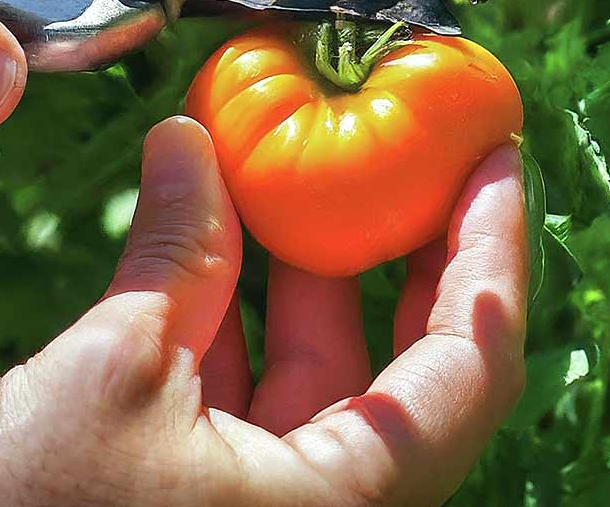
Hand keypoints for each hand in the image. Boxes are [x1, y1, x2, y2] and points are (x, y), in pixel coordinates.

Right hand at [0, 118, 526, 506]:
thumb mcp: (114, 371)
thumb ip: (172, 253)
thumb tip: (187, 138)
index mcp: (345, 500)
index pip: (469, 361)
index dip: (491, 249)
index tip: (495, 158)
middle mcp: (326, 500)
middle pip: (404, 354)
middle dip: (406, 241)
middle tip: (412, 143)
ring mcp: (267, 489)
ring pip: (317, 356)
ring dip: (303, 257)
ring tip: (302, 159)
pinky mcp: (209, 479)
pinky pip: (249, 374)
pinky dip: (235, 298)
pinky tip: (214, 223)